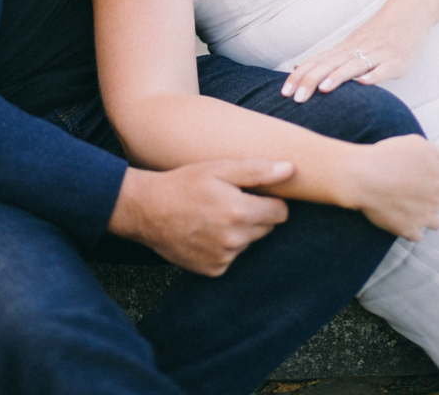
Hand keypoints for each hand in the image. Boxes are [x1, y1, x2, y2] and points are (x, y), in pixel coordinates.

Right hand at [108, 159, 292, 275]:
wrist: (147, 210)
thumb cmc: (184, 183)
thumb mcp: (218, 168)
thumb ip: (257, 170)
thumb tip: (291, 169)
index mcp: (240, 212)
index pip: (281, 212)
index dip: (270, 200)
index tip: (253, 192)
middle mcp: (235, 240)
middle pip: (266, 228)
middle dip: (254, 214)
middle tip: (229, 200)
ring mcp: (224, 258)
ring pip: (248, 242)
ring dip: (239, 230)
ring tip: (213, 214)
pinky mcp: (213, 270)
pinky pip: (231, 256)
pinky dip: (223, 245)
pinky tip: (205, 231)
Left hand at [281, 10, 432, 102]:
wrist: (410, 11)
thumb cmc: (378, 34)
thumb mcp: (349, 45)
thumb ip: (327, 59)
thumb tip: (296, 68)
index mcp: (344, 49)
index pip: (316, 63)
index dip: (300, 77)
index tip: (283, 92)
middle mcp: (356, 51)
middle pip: (329, 65)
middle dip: (311, 81)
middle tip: (295, 99)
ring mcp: (377, 55)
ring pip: (354, 66)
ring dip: (338, 77)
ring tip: (324, 89)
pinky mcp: (397, 60)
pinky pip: (384, 68)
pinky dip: (375, 75)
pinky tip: (365, 83)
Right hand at [345, 135, 438, 241]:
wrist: (364, 176)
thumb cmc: (390, 156)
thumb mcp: (418, 144)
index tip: (426, 174)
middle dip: (438, 196)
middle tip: (418, 188)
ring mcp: (424, 218)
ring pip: (437, 222)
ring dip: (429, 215)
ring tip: (412, 205)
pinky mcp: (408, 230)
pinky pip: (418, 235)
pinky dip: (412, 228)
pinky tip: (402, 216)